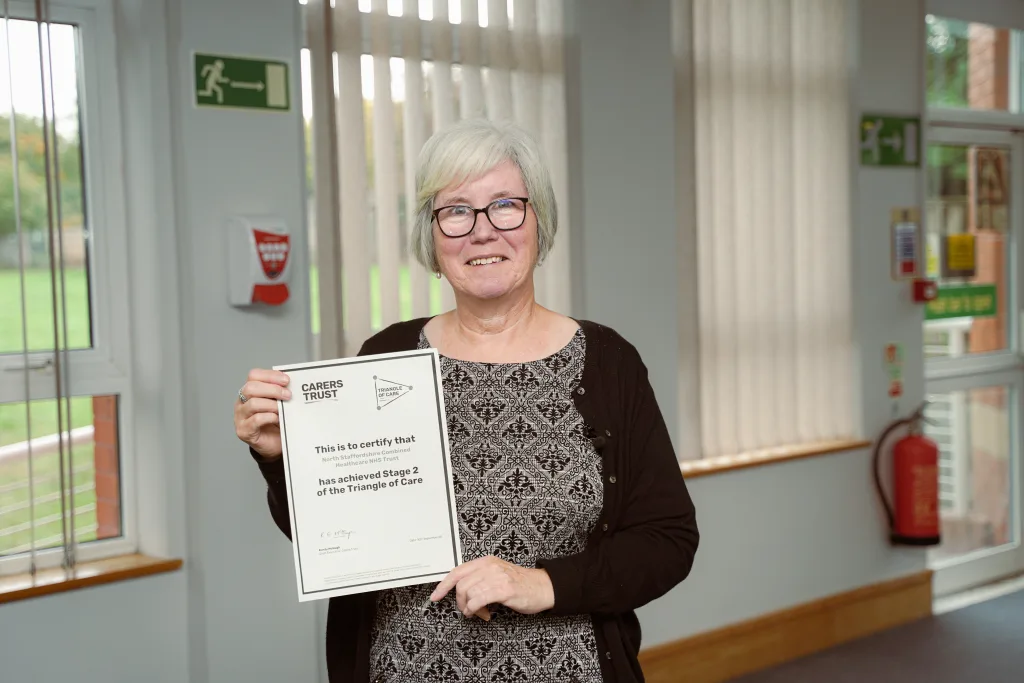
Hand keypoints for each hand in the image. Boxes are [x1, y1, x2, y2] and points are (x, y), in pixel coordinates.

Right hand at [234, 368, 291, 458]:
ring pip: (252, 404)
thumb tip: (292, 383)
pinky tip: (278, 419)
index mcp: (249, 392)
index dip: (270, 375)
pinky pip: (255, 420)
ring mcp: (240, 417)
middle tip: (288, 395)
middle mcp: (241, 403)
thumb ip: (281, 392)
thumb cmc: (276, 422)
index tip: (286, 380)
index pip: (254, 375)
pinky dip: (269, 417)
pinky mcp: (244, 431)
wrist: (274, 445)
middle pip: (251, 388)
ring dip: (272, 404)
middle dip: (272, 389)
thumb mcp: (279, 403)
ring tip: (284, 409)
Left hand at [429, 556, 554, 619]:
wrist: (544, 587)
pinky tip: (484, 614)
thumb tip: (460, 592)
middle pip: (461, 585)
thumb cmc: (520, 584)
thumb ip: (480, 579)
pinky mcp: (504, 589)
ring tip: (480, 613)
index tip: (435, 597)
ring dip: (469, 609)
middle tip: (469, 611)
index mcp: (486, 561)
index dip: (443, 585)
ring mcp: (497, 577)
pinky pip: (479, 600)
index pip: (457, 571)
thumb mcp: (497, 574)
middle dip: (460, 602)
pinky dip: (476, 610)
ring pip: (468, 593)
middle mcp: (490, 566)